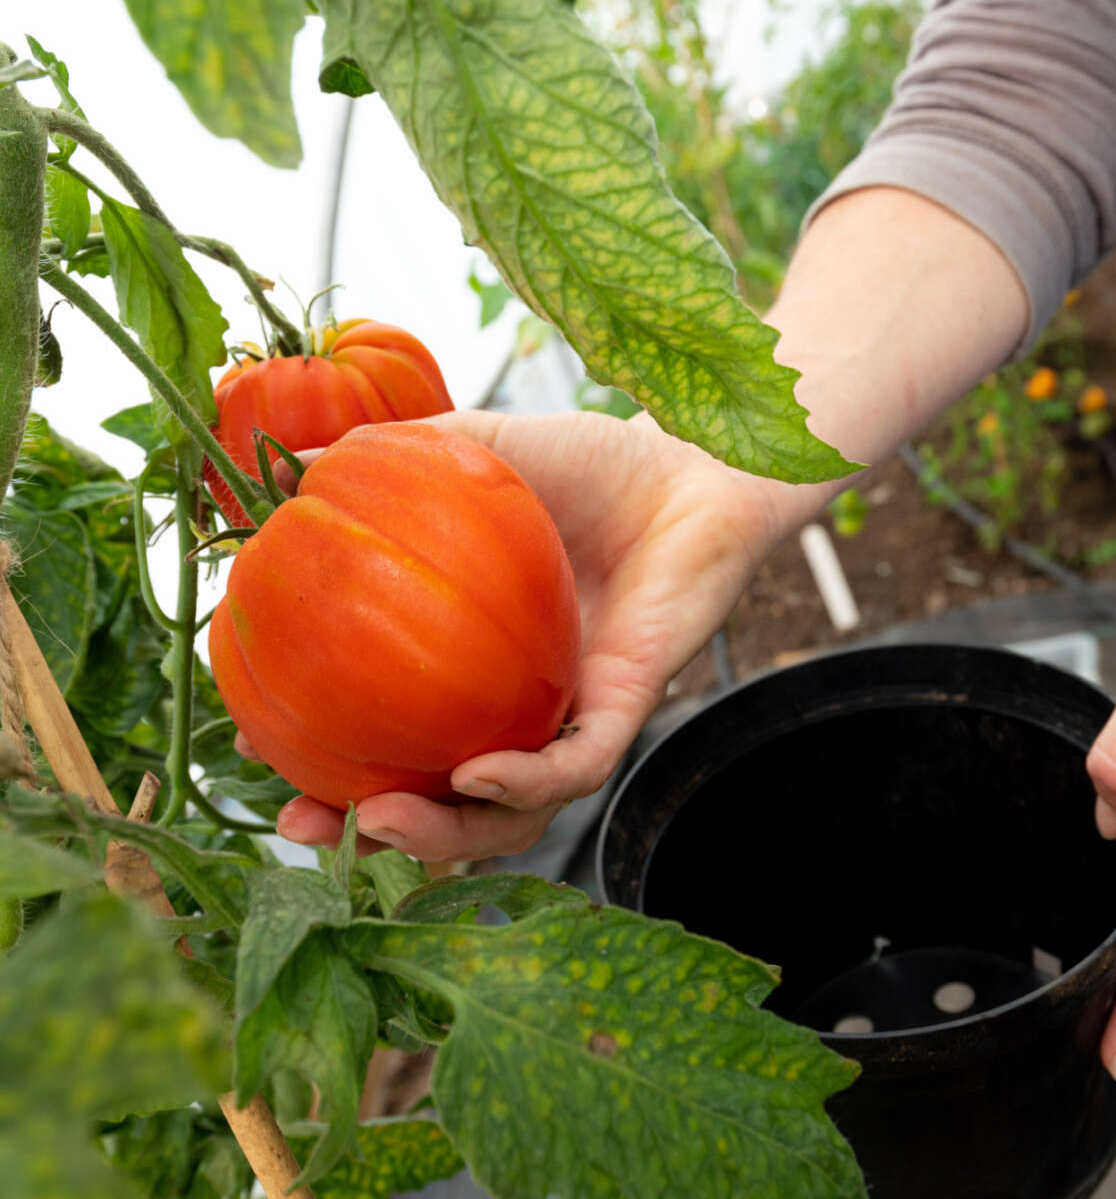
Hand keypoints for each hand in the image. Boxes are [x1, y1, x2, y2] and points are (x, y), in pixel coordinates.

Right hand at [253, 409, 799, 860]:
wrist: (689, 461)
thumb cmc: (588, 463)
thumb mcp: (477, 450)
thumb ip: (395, 456)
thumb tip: (288, 465)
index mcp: (470, 658)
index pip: (390, 727)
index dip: (326, 750)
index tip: (257, 748)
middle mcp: (516, 701)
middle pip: (440, 796)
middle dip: (372, 827)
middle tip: (305, 825)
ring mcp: (569, 711)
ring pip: (510, 812)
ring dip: (444, 835)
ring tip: (379, 820)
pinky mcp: (627, 706)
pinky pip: (578, 767)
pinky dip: (527, 782)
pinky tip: (477, 775)